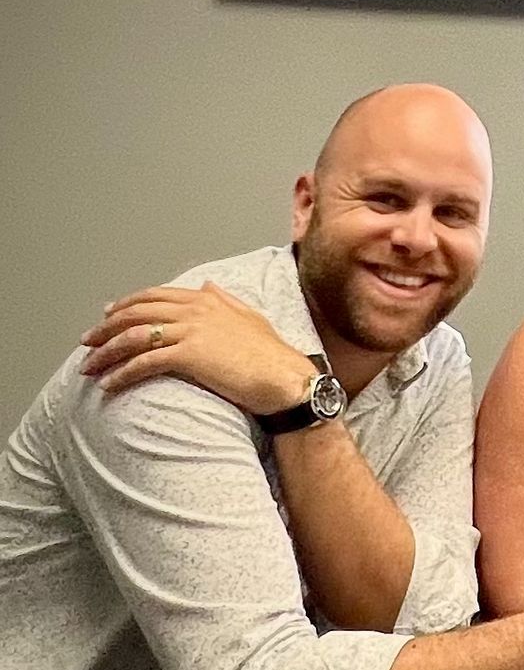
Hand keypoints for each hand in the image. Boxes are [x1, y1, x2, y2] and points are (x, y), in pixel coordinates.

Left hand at [80, 283, 319, 411]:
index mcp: (206, 299)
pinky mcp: (189, 356)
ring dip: (106, 352)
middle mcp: (195, 309)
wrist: (287, 379)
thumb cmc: (274, 356)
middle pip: (136, 313)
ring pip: (134, 337)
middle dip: (106, 328)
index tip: (107, 316)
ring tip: (90, 366)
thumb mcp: (251, 318)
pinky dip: (122, 373)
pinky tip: (110, 384)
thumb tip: (206, 285)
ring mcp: (190, 331)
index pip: (154, 296)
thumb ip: (225, 300)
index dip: (126, 305)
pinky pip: (144, 362)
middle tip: (88, 342)